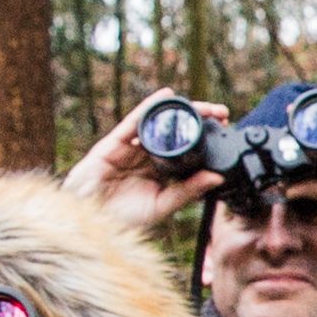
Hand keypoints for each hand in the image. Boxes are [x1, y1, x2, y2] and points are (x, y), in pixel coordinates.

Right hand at [64, 92, 224, 233]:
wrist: (90, 220)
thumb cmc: (121, 217)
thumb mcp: (162, 205)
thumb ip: (187, 191)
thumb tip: (217, 177)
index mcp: (161, 169)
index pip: (187, 147)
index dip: (206, 136)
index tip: (227, 129)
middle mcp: (148, 154)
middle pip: (177, 130)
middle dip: (200, 118)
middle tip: (223, 113)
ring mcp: (132, 146)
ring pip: (160, 122)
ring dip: (182, 110)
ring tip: (205, 105)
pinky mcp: (115, 141)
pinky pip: (135, 120)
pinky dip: (150, 106)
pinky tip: (166, 96)